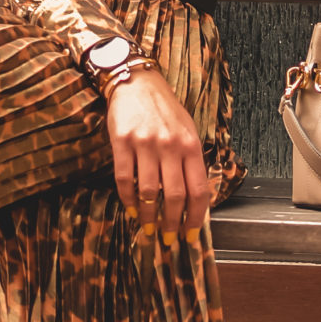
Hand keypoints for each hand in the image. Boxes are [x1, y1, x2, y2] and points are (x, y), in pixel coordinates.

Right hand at [108, 68, 211, 243]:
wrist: (137, 82)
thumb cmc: (164, 109)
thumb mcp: (187, 131)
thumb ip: (191, 161)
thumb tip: (193, 199)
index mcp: (191, 145)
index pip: (198, 190)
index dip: (196, 217)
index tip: (191, 234)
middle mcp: (170, 146)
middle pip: (173, 196)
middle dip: (172, 223)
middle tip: (169, 239)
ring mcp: (145, 144)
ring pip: (149, 192)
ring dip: (149, 216)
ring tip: (150, 228)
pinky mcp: (122, 142)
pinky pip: (125, 179)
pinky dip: (128, 199)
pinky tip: (131, 209)